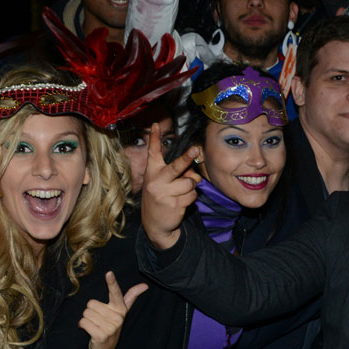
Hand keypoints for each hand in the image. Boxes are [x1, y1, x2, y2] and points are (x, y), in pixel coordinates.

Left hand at [82, 271, 148, 348]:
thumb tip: (144, 285)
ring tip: (94, 326)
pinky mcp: (101, 335)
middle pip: (91, 304)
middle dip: (90, 312)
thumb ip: (130, 297)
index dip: (112, 283)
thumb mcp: (120, 312)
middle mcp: (118, 318)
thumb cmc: (110, 327)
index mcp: (121, 310)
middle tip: (98, 321)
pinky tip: (89, 331)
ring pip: (86, 313)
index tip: (109, 273)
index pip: (116, 293)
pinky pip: (84, 322)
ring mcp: (110, 328)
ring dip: (86, 319)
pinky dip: (82, 326)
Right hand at [141, 124, 201, 249]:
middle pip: (176, 166)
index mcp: (152, 172)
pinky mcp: (174, 204)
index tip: (155, 125)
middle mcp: (156, 181)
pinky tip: (181, 201)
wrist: (154, 223)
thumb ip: (176, 173)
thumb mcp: (163, 183)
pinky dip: (191, 197)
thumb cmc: (161, 196)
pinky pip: (192, 195)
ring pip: (190, 183)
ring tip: (182, 192)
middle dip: (187, 158)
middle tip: (196, 149)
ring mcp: (164, 193)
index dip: (154, 138)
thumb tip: (193, 170)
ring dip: (191, 186)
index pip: (153, 153)